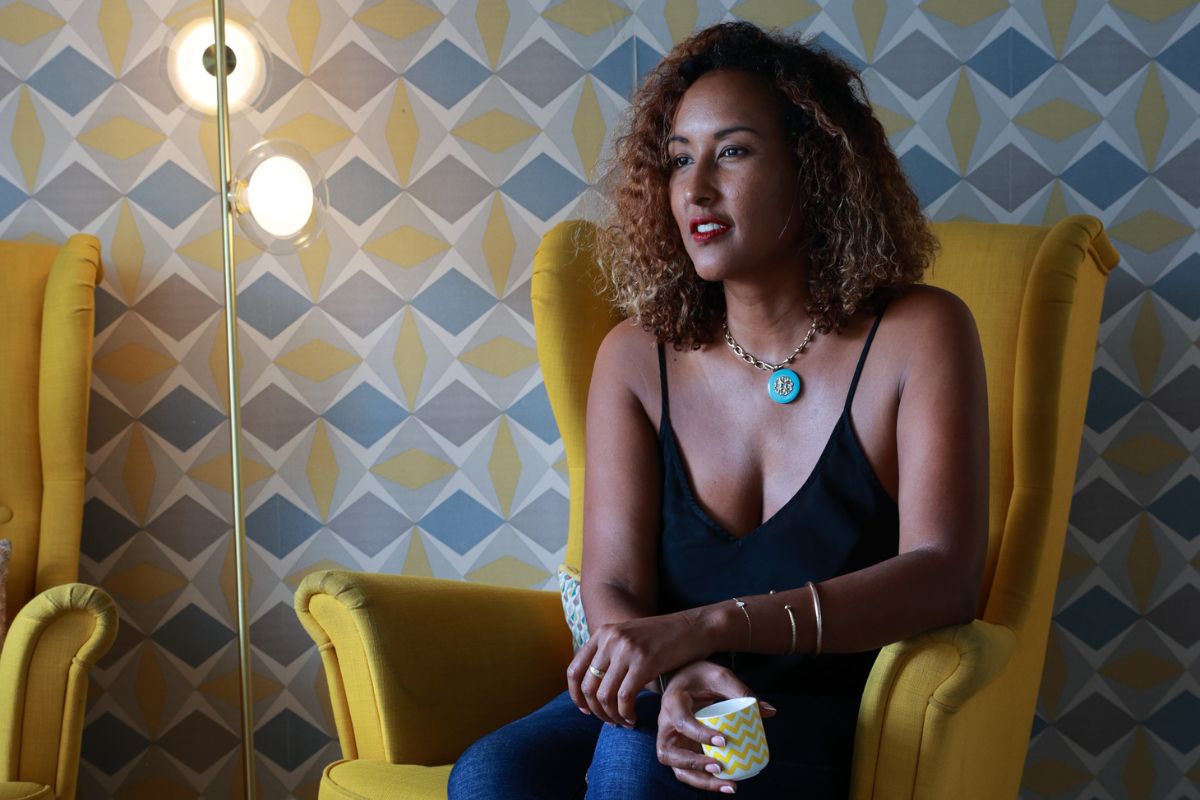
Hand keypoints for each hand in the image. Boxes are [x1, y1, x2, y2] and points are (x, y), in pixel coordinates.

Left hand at [566, 611, 706, 725]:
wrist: (695, 627)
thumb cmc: (665, 639)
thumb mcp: (631, 639)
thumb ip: (611, 655)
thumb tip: (593, 688)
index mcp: (603, 633)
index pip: (574, 670)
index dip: (576, 696)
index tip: (587, 711)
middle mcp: (610, 639)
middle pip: (588, 686)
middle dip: (596, 711)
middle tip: (610, 721)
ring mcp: (626, 650)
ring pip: (604, 695)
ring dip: (612, 716)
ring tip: (624, 722)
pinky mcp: (643, 663)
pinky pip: (624, 698)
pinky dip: (626, 714)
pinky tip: (634, 719)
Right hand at [655, 661, 776, 793]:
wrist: (682, 677)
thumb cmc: (701, 675)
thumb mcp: (720, 676)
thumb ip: (741, 691)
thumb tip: (770, 712)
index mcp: (673, 702)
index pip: (682, 721)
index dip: (700, 734)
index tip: (724, 741)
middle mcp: (666, 725)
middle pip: (669, 753)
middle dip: (695, 765)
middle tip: (720, 767)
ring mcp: (671, 740)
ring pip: (677, 768)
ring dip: (700, 781)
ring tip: (729, 784)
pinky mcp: (680, 750)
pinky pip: (687, 771)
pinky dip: (703, 782)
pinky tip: (726, 785)